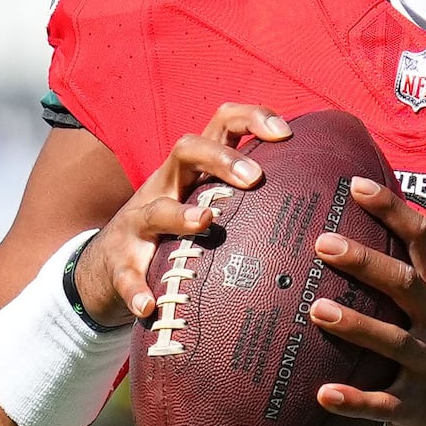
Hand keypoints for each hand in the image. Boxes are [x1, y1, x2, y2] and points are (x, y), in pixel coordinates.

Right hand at [75, 105, 289, 331]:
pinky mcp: (118, 263)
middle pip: (187, 149)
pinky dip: (135, 289)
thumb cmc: (175, 237)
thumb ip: (250, 202)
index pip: (221, 125)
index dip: (251, 119)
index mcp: (193, 172)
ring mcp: (138, 224)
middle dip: (222, 158)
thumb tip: (321, 208)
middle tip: (255, 180)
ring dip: (179, 214)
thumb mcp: (207, 206)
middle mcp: (164, 187)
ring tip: (205, 223)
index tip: (286, 133)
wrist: (104, 269)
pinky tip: (147, 306)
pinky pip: (125, 273)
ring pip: (154, 209)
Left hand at [305, 176, 425, 425]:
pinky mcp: (416, 407)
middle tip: (323, 243)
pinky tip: (323, 393)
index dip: (392, 211)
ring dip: (356, 325)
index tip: (357, 186)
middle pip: (405, 285)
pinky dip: (353, 400)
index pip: (424, 240)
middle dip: (365, 262)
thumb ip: (412, 266)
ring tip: (316, 308)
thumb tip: (362, 206)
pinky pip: (382, 403)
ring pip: (393, 342)